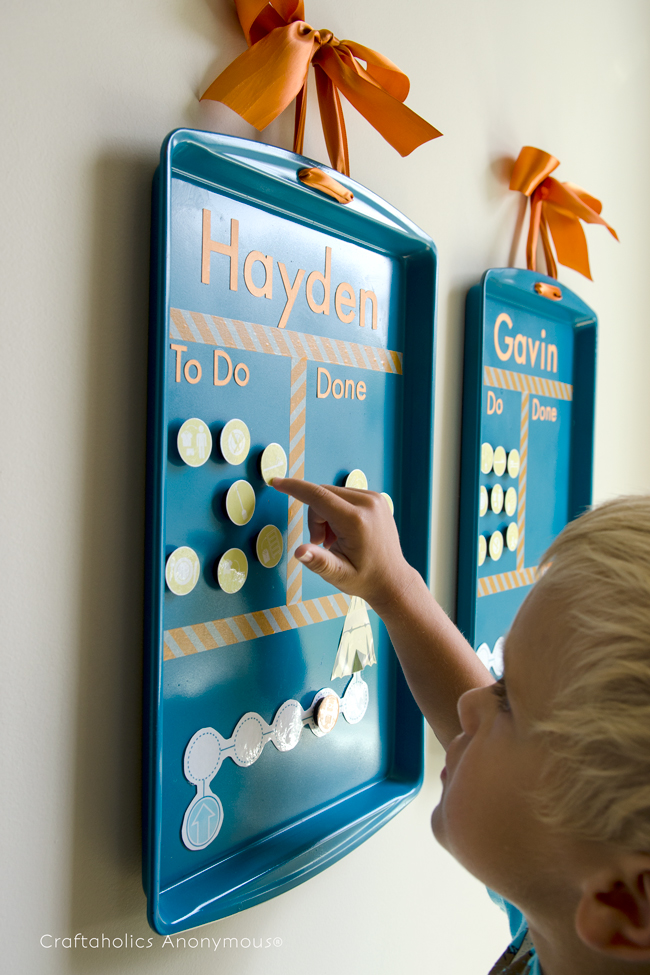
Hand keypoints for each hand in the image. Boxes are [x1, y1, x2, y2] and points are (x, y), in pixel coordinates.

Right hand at [271, 478, 415, 611]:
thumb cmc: (364, 579)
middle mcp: (368, 503)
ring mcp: (375, 498)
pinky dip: (337, 511)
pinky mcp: (376, 498)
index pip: (318, 496)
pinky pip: (344, 496)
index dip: (294, 488)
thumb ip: (318, 561)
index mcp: (356, 521)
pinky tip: (346, 532)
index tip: (276, 483)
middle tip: (323, 544)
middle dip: (315, 518)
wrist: (393, 580)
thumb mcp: (338, 575)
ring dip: (326, 515)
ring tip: (337, 541)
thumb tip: (299, 552)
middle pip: (322, 495)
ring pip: (332, 494)